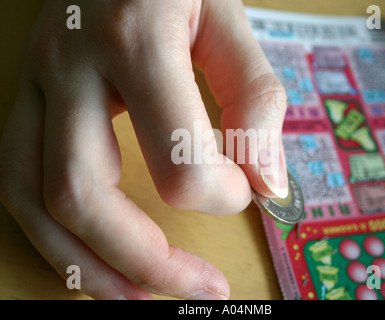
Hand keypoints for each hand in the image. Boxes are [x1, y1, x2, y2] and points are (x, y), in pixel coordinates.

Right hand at [0, 0, 287, 298]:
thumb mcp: (227, 17)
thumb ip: (254, 98)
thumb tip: (267, 183)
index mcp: (134, 40)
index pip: (178, 158)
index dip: (223, 194)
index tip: (247, 189)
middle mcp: (69, 66)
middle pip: (82, 194)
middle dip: (146, 261)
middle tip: (201, 289)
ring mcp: (36, 83)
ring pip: (34, 199)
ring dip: (89, 264)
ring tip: (141, 296)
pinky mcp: (27, 98)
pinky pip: (20, 181)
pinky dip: (58, 233)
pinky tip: (98, 255)